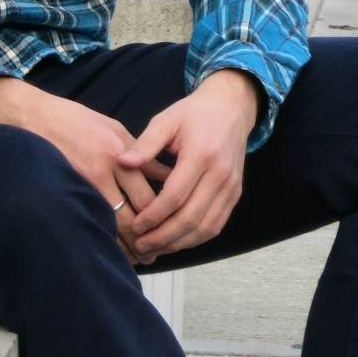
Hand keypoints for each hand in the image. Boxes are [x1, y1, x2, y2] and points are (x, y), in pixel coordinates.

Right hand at [0, 76, 158, 256]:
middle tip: (153, 255)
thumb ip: (143, 154)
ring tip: (136, 258)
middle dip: (143, 240)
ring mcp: (81, 184)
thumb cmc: (77, 121)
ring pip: (107, 225)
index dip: (159, 219)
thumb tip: (168, 175)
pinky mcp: (65, 190)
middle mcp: (102, 172)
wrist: (34, 117)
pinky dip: (99, 235)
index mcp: (119, 154)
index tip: (167, 230)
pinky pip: (87, 219)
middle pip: (129, 217)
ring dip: (123, 246)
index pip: (146, 197)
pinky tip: (107, 246)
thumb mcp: (115, 129)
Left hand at [116, 70, 259, 263]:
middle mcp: (220, 174)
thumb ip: (145, 143)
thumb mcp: (166, 120)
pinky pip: (216, 225)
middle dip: (163, 237)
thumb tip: (122, 162)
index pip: (175, 195)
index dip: (154, 215)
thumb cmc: (193, 114)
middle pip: (191, 218)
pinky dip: (196, 238)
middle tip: (141, 245)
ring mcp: (231, 187)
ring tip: (155, 248)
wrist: (230, 108)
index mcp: (201, 154)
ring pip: (206, 227)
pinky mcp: (235, 194)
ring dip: (179, 243)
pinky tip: (176, 241)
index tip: (135, 225)